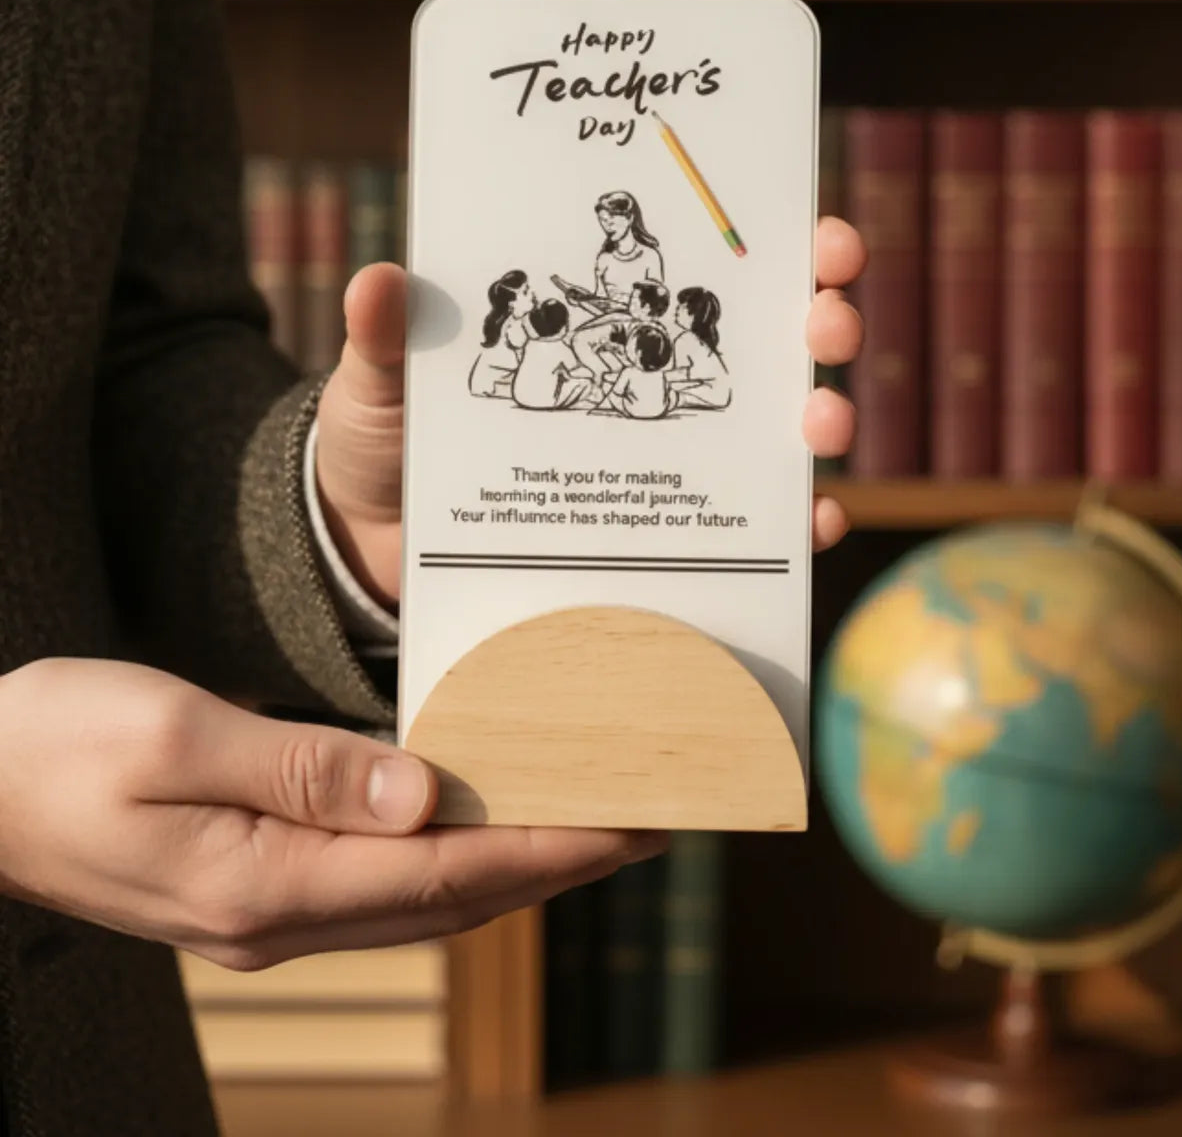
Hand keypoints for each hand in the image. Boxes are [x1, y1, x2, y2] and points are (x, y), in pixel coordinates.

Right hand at [0, 658, 660, 968]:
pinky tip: (475, 821)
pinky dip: (448, 856)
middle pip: (451, 895)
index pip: (446, 871)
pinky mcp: (250, 887)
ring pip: (421, 896)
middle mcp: (277, 918)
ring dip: (511, 863)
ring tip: (588, 824)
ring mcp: (262, 912)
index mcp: (265, 885)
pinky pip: (379, 881)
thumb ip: (303, 768)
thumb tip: (424, 793)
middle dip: (556, 864)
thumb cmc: (53, 746)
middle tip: (648, 823)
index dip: (549, 850)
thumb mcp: (173, 736)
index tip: (635, 826)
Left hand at [316, 217, 866, 600]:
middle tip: (823, 321)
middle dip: (824, 317)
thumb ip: (386, 337)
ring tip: (818, 421)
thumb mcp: (381, 382)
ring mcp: (673, 460)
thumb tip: (382, 282)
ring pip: (782, 430)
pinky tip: (812, 524)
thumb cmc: (390, 442)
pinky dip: (799, 527)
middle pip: (773, 337)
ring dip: (826, 417)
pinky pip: (754, 534)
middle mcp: (655, 380)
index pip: (708, 265)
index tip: (815, 231)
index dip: (781, 239)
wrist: (378, 547)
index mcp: (604, 321)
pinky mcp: (670, 536)